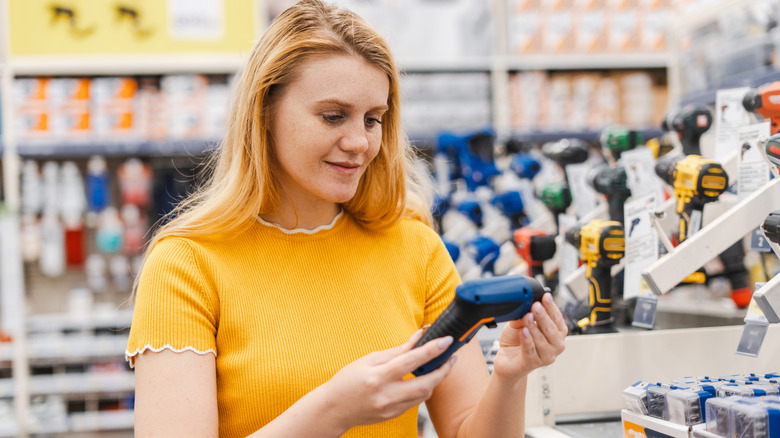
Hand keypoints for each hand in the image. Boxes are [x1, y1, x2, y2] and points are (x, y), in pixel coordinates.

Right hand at [320, 329, 456, 430]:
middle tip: (451, 357)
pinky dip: (422, 389)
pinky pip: (415, 402)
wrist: (334, 409)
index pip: (411, 361)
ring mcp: (390, 409)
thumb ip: (396, 351)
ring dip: (434, 380)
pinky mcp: (393, 416)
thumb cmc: (347, 380)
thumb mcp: (369, 360)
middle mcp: (386, 395)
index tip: (446, 340)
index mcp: (378, 377)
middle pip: (425, 384)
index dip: (431, 350)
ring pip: (424, 395)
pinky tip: (421, 379)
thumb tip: (418, 338)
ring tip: (438, 366)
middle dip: (443, 370)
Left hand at [493, 292, 566, 379]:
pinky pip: (530, 351)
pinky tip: (524, 332)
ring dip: (534, 327)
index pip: (557, 319)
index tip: (545, 297)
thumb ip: (525, 314)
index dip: (551, 307)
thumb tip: (527, 302)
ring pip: (542, 341)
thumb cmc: (517, 341)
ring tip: (527, 317)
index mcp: (556, 333)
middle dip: (543, 316)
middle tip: (536, 305)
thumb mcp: (520, 323)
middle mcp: (555, 346)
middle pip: (552, 330)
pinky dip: (527, 341)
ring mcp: (545, 356)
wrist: (506, 360)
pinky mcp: (532, 363)